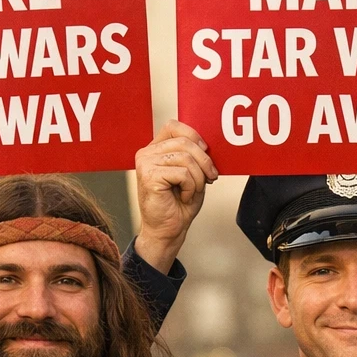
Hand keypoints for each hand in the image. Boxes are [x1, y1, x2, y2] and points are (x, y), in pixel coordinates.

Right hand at [134, 120, 216, 258]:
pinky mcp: (149, 176)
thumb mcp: (192, 174)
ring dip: (198, 178)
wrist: (168, 230)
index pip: (174, 126)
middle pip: (185, 142)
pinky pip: (183, 173)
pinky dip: (191, 187)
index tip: (206, 152)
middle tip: (210, 178)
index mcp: (155, 149)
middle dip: (204, 161)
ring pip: (186, 158)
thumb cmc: (179, 204)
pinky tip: (184, 196)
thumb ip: (194, 156)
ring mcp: (145, 164)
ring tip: (193, 190)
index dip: (194, 136)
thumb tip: (206, 144)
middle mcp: (146, 153)